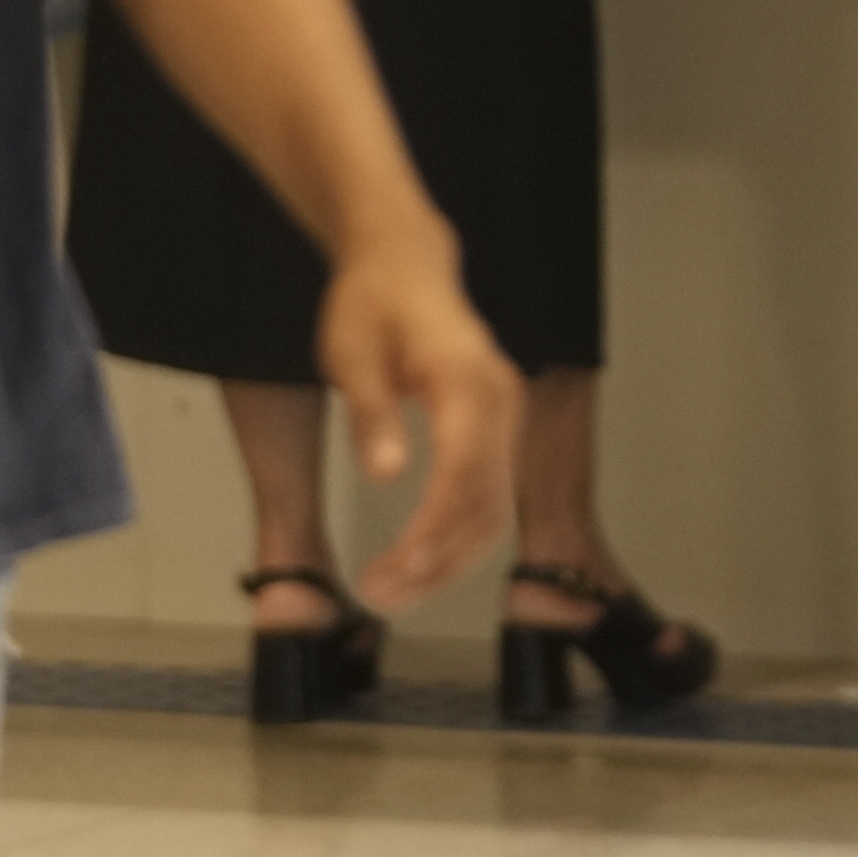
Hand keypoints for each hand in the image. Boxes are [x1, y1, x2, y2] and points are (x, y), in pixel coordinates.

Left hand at [314, 220, 521, 611]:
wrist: (403, 263)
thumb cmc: (371, 303)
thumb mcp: (351, 351)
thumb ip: (371, 412)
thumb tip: (385, 475)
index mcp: (464, 376)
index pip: (463, 468)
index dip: (434, 527)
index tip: (396, 568)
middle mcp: (499, 398)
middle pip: (486, 498)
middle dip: (437, 558)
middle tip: (380, 593)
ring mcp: (506, 414)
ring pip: (494, 506)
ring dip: (449, 558)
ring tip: (392, 592)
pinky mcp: (498, 428)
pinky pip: (492, 494)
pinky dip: (460, 537)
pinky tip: (421, 565)